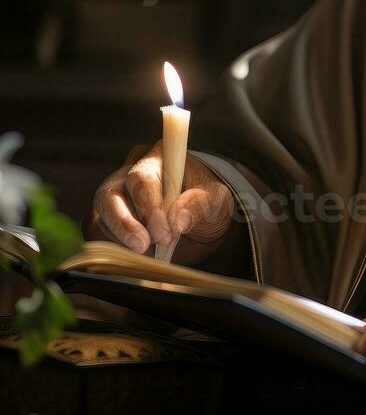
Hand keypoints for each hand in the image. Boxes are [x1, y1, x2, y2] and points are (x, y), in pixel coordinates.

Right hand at [90, 142, 234, 264]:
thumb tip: (176, 221)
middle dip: (127, 224)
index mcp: (160, 158)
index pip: (143, 177)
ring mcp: (118, 196)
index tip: (165, 232)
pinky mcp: (111, 219)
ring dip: (121, 237)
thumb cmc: (208, 201)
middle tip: (146, 246)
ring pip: (102, 214)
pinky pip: (100, 231)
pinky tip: (137, 255)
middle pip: (111, 194)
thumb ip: (198, 206)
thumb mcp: (216, 200)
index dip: (149, 205)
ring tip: (147, 251)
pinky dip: (116, 246)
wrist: (202, 221)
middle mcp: (132, 173)